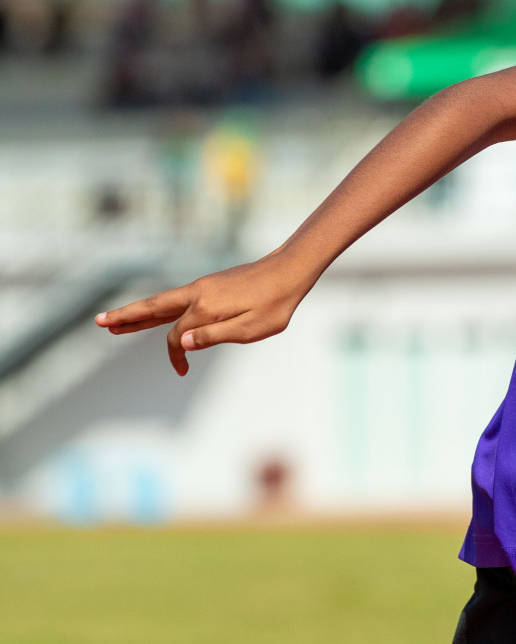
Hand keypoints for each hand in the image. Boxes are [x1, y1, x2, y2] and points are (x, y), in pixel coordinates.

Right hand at [95, 252, 317, 375]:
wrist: (290, 271)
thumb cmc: (275, 304)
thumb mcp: (250, 328)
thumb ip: (214, 336)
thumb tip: (181, 343)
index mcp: (205, 308)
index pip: (176, 336)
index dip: (175, 356)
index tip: (182, 372)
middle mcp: (198, 293)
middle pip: (154, 307)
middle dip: (126, 317)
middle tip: (98, 323)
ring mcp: (203, 286)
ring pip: (163, 301)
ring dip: (138, 311)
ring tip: (112, 321)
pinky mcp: (210, 284)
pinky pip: (177, 298)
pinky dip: (159, 306)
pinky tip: (153, 312)